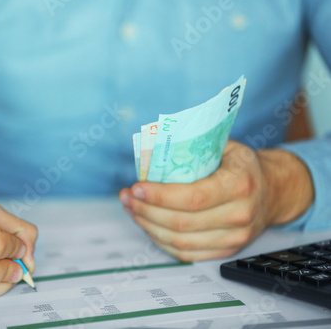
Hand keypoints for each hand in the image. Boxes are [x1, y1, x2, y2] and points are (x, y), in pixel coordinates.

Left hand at [119, 140, 313, 260]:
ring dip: (148, 226)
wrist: (273, 191)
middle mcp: (240, 215)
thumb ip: (192, 146)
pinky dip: (161, 241)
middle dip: (145, 210)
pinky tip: (148, 225)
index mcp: (239, 184)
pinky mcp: (226, 251)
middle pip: (181, 223)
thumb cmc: (242, 166)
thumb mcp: (224, 146)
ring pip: (180, 242)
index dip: (159, 196)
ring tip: (132, 209)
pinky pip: (186, 253)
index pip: (192, 198)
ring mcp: (234, 238)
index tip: (136, 187)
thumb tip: (151, 151)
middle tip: (127, 197)